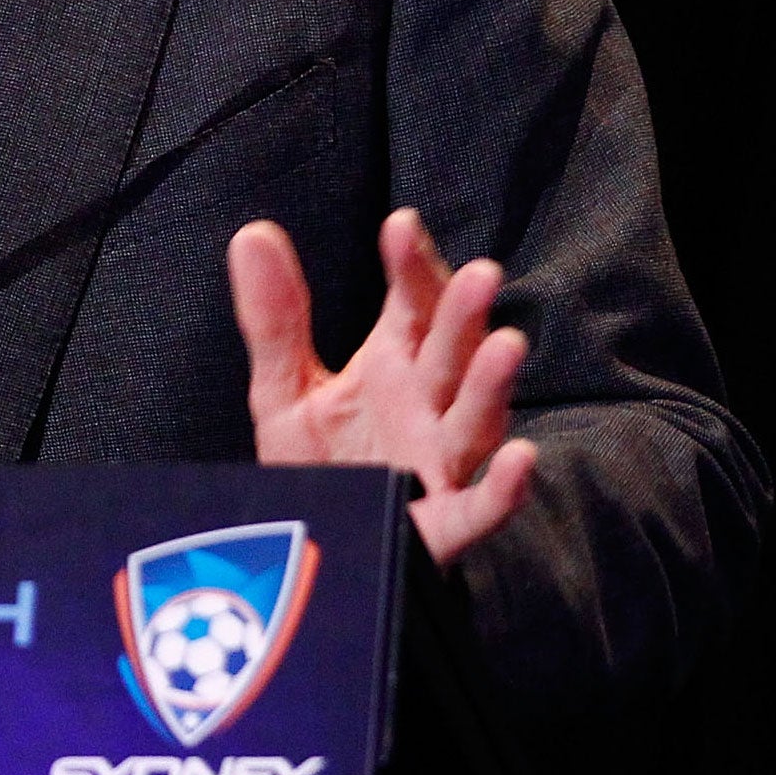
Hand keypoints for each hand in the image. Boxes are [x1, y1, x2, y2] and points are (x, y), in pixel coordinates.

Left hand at [227, 208, 536, 563]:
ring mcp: (439, 464)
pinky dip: (504, 489)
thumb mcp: (284, 388)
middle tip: (480, 273)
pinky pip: (480, 509)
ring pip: (475, 421)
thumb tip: (252, 234)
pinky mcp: (442, 526)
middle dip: (465, 316)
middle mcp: (427, 408)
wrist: (314, 548)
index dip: (411, 266)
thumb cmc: (318, 463)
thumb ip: (275, 318)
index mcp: (395, 366)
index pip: (412, 304)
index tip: (400, 226)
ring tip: (507, 346)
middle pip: (453, 354)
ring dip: (493, 386)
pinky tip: (523, 460)